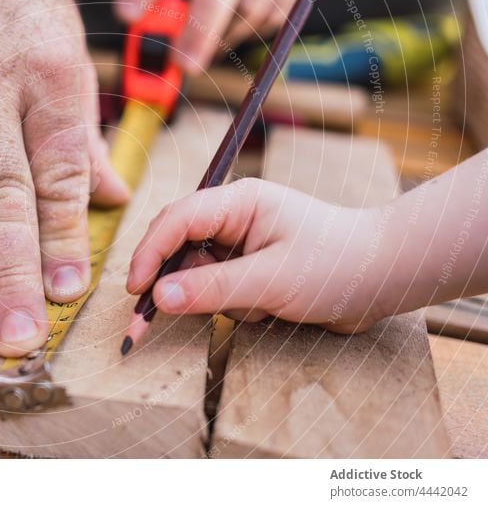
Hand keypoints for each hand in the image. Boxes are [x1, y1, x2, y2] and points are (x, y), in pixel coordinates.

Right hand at [126, 178, 393, 332]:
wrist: (386, 278)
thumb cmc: (337, 265)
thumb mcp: (272, 280)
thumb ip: (213, 288)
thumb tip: (158, 297)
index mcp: (238, 202)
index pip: (177, 220)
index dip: (149, 253)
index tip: (135, 290)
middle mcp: (234, 217)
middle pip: (178, 246)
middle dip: (172, 282)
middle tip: (150, 320)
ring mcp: (240, 243)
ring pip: (197, 274)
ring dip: (217, 299)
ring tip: (260, 307)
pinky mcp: (248, 267)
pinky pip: (219, 290)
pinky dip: (235, 306)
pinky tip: (270, 309)